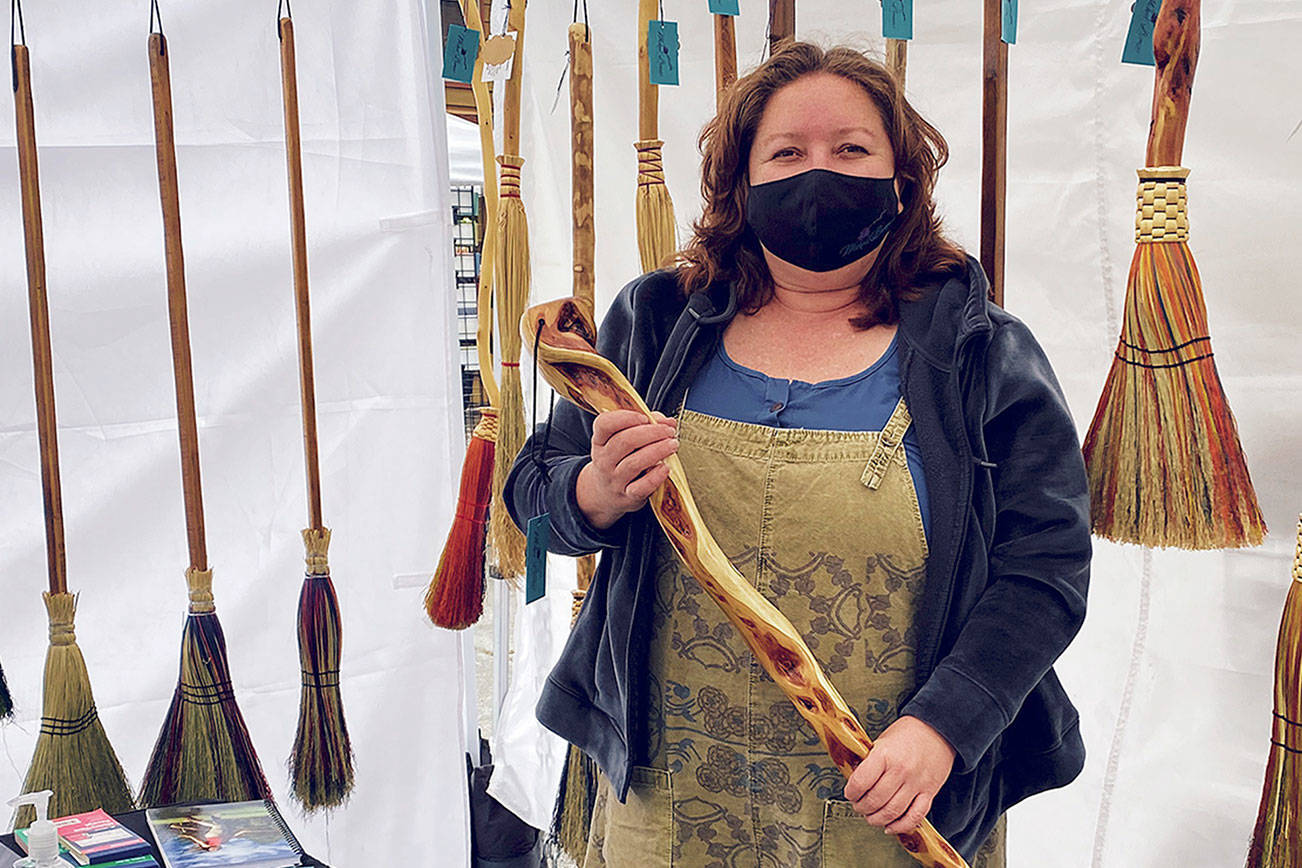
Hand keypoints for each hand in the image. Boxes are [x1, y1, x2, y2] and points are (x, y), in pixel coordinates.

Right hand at [575, 409, 677, 529]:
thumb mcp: (622, 441)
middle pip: (624, 441)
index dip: (625, 417)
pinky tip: (666, 468)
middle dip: (651, 433)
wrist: (605, 494)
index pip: (604, 424)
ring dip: (657, 451)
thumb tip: (668, 422)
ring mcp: (615, 480)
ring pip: (634, 463)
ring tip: (672, 445)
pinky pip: (641, 487)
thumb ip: (646, 426)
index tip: (645, 417)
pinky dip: (656, 477)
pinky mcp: (628, 496)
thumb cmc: (619, 461)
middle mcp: (604, 460)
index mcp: (600, 441)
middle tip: (668, 431)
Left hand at [843, 715, 956, 835]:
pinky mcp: (930, 793)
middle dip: (862, 807)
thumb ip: (870, 762)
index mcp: (885, 755)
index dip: (851, 792)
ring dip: (877, 819)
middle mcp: (901, 770)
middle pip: (875, 800)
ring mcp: (917, 783)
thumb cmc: (906, 734)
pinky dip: (901, 826)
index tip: (849, 793)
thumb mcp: (882, 741)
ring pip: (892, 812)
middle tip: (858, 806)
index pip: (861, 781)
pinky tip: (890, 827)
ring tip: (870, 817)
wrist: (937, 730)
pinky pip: (915, 817)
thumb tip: (855, 783)